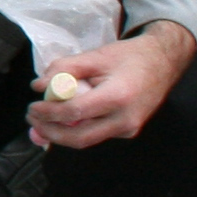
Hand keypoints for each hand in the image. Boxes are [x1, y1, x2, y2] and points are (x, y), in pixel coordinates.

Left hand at [28, 22, 195, 149]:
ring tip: (41, 123)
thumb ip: (65, 69)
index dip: (49, 113)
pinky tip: (62, 121)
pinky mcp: (128, 132)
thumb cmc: (130, 57)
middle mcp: (126, 119)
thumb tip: (39, 86)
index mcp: (118, 96)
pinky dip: (76, 130)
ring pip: (86, 140)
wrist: (163, 63)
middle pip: (79, 138)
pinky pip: (96, 135)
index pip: (76, 112)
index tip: (33, 108)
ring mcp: (129, 129)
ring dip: (60, 135)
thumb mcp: (95, 56)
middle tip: (32, 121)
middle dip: (50, 132)